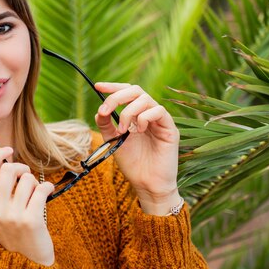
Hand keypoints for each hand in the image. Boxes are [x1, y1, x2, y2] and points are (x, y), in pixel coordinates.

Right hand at [0, 147, 54, 265]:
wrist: (27, 264)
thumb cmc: (16, 233)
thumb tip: (6, 162)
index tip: (8, 150)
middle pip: (8, 170)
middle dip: (22, 167)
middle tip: (27, 176)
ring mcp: (13, 216)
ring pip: (27, 179)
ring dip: (35, 182)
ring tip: (37, 193)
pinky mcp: (31, 220)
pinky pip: (41, 189)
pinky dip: (48, 187)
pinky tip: (48, 192)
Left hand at [94, 83, 180, 214]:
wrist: (146, 183)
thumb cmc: (132, 163)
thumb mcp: (113, 140)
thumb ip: (106, 125)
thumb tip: (100, 110)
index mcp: (135, 115)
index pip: (127, 93)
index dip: (113, 87)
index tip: (97, 86)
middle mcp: (148, 114)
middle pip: (136, 90)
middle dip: (117, 96)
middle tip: (106, 110)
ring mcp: (160, 121)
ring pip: (145, 99)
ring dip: (128, 111)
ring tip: (124, 129)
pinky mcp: (170, 129)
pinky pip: (159, 111)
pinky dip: (144, 117)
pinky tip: (139, 130)